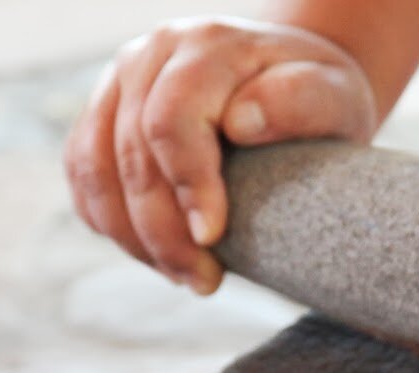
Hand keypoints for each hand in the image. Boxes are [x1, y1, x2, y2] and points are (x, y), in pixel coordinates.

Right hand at [65, 18, 377, 294]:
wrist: (290, 78)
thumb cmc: (317, 96)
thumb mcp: (334, 95)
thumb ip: (300, 101)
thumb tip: (241, 122)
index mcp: (206, 46)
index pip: (172, 121)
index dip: (186, 186)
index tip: (212, 238)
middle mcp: (150, 56)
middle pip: (131, 156)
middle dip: (164, 232)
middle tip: (206, 281)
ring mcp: (118, 83)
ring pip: (94, 171)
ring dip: (133, 238)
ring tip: (185, 276)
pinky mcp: (102, 116)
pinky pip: (84, 179)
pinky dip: (111, 226)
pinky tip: (155, 256)